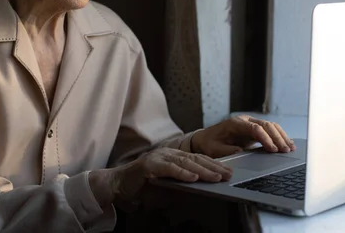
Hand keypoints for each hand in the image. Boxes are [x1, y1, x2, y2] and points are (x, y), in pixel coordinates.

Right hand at [88, 147, 231, 208]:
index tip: (228, 171)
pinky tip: (194, 178)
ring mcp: (158, 157)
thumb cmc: (141, 188)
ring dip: (202, 170)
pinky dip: (182, 174)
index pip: (197, 159)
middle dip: (213, 167)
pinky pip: (169, 169)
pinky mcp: (149, 165)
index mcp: (173, 157)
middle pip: (195, 159)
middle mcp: (167, 154)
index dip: (213, 164)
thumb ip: (182, 187)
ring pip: (185, 163)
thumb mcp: (166, 188)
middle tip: (228, 174)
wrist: (116, 186)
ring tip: (216, 177)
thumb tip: (200, 190)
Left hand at [191, 115, 295, 157]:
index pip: (255, 128)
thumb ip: (227, 151)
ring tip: (291, 147)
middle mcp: (245, 121)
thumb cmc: (209, 144)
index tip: (272, 149)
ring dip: (281, 136)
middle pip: (266, 125)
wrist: (206, 139)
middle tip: (286, 150)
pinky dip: (279, 136)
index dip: (265, 138)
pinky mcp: (254, 130)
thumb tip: (242, 152)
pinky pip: (269, 131)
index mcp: (235, 123)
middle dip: (277, 138)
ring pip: (270, 126)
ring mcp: (250, 124)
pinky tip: (287, 143)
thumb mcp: (214, 150)